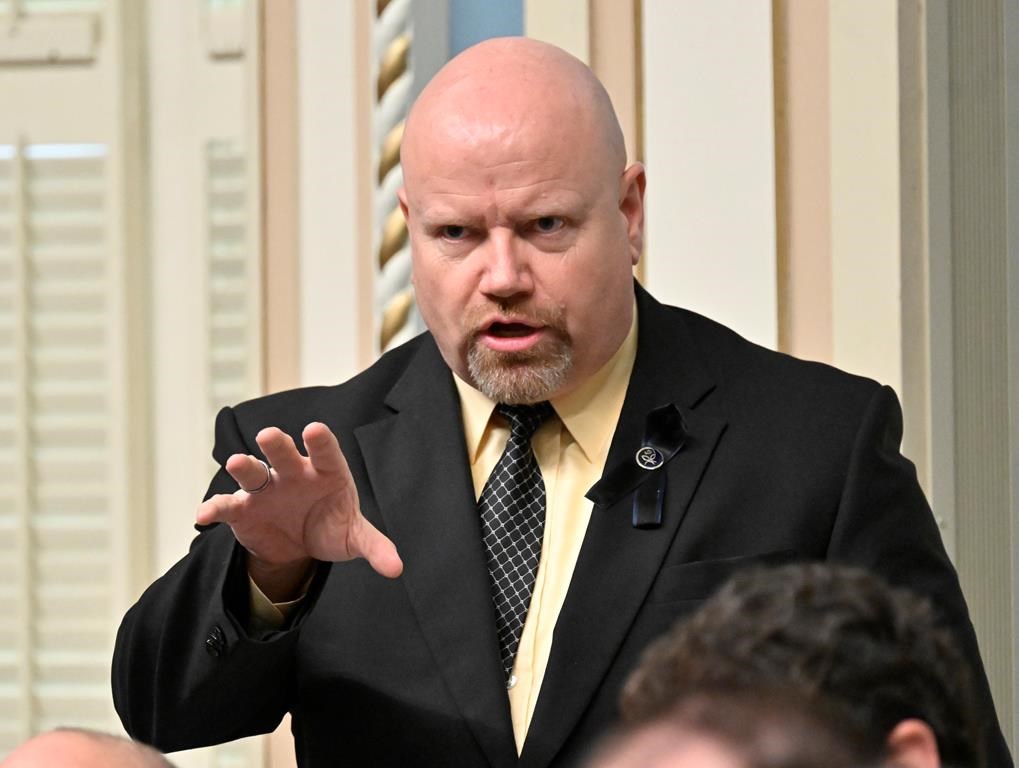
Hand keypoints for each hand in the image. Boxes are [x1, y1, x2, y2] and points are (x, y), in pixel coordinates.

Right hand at [196, 422, 402, 599]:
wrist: (300, 546)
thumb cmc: (332, 526)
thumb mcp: (354, 538)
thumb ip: (375, 548)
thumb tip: (396, 568)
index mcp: (326, 472)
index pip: (326, 453)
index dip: (321, 442)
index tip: (315, 430)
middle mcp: (294, 473)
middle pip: (284, 454)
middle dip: (277, 444)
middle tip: (268, 435)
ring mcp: (267, 488)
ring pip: (253, 472)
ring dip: (244, 466)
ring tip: (236, 463)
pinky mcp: (244, 509)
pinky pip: (227, 506)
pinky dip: (215, 509)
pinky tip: (204, 515)